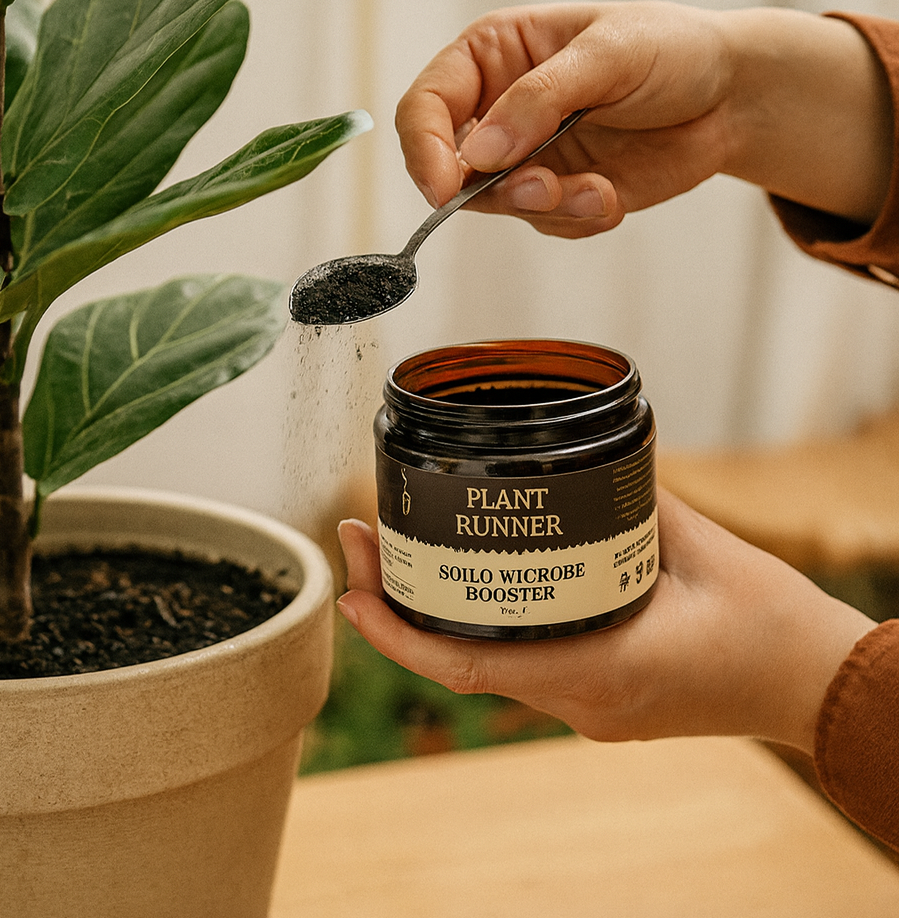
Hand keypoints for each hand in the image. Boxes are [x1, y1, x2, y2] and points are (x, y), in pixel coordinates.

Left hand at [337, 488, 875, 753]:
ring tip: (394, 556)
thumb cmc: (768, 624)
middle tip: (360, 541)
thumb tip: (577, 458)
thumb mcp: (695, 547)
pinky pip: (520, 666)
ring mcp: (587, 708)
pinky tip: (463, 584)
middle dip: (398, 609)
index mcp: (598, 671)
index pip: (468, 666)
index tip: (351, 588)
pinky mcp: (598, 698)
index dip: (397, 632)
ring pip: (486, 667)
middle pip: (461, 663)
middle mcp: (580, 702)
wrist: (816, 684)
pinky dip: (480, 627)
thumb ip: (628, 502)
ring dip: (433, 618)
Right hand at [396, 1, 891, 234]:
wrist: (730, 97)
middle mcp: (498, 111)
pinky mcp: (560, 195)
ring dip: (546, 207)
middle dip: (497, 190)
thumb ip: (540, 100)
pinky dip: (579, 220)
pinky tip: (613, 195)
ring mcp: (527, 158)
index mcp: (491, 58)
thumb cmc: (670, 49)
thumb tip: (477, 154)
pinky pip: (546, 225)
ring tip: (599, 190)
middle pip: (450, 169)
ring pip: (498, 206)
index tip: (445, 188)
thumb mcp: (608, 55)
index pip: (425, 107)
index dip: (424, 150)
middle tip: (546, 188)